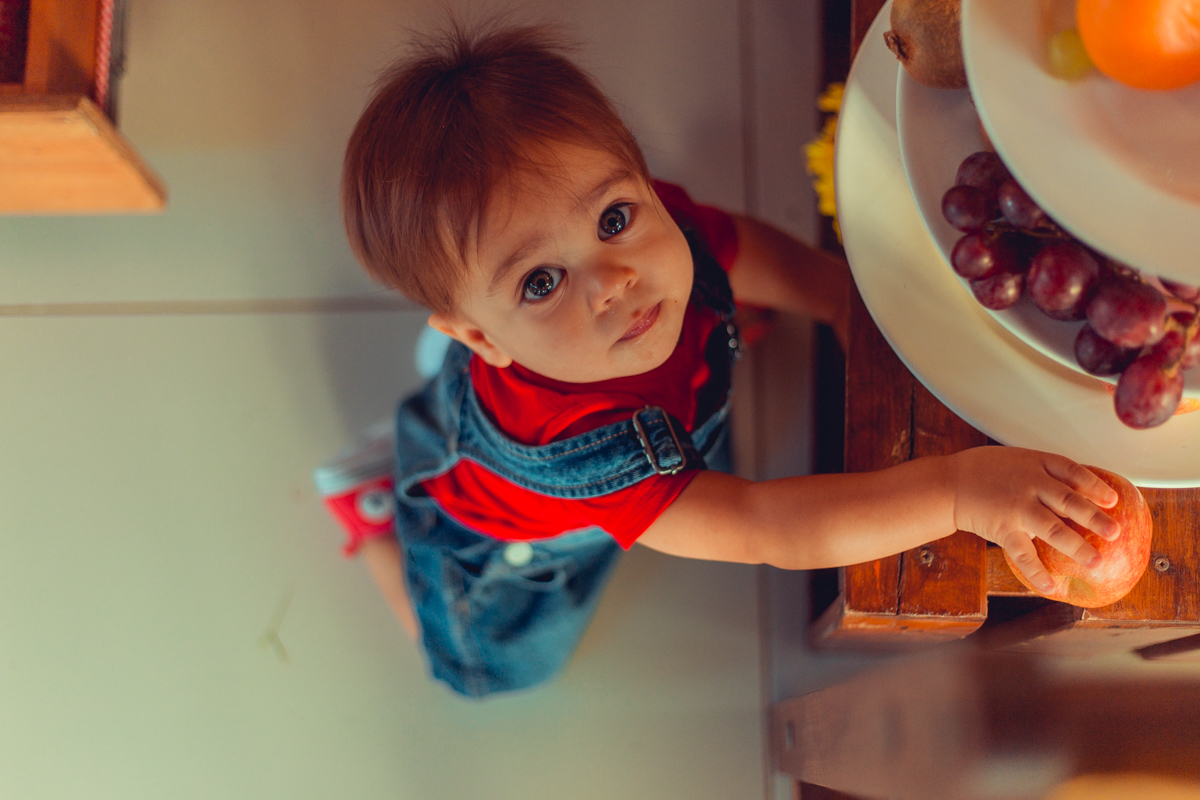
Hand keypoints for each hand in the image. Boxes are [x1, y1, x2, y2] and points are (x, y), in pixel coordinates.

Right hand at [949, 446, 1119, 593]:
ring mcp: (1017, 508)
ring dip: (1077, 547)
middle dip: (1096, 518)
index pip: (1073, 472)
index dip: (1095, 486)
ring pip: (1054, 529)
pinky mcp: (1004, 528)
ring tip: (1095, 561)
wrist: (949, 483)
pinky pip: (1024, 554)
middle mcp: (1030, 485)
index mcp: (1036, 463)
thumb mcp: (1017, 459)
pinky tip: (1050, 586)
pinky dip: (1037, 572)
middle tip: (1115, 532)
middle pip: (1070, 502)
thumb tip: (1076, 489)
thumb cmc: (983, 470)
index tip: (1112, 499)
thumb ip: (1044, 472)